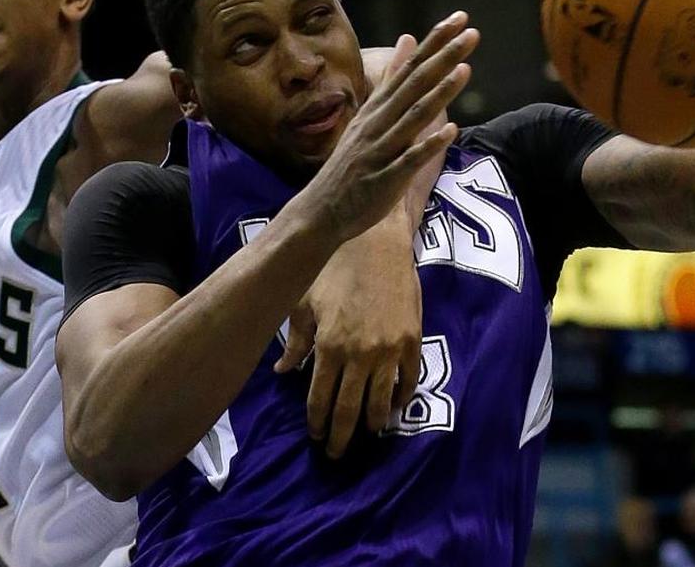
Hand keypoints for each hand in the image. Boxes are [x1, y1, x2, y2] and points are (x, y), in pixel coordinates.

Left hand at [274, 212, 422, 458]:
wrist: (377, 241)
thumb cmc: (333, 267)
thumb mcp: (304, 302)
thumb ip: (295, 342)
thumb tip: (282, 371)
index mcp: (329, 347)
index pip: (319, 399)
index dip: (316, 424)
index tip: (314, 437)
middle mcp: (359, 355)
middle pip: (349, 410)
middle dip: (341, 437)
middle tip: (336, 454)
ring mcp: (389, 351)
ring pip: (381, 402)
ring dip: (373, 424)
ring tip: (368, 436)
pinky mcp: (412, 341)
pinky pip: (408, 380)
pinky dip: (401, 398)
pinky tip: (395, 407)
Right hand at [299, 11, 478, 243]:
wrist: (321, 210)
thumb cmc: (351, 165)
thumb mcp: (369, 115)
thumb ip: (391, 79)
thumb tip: (408, 39)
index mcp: (378, 108)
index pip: (410, 67)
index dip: (435, 42)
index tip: (460, 18)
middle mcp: (379, 123)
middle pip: (415, 85)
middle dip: (443, 57)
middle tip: (471, 32)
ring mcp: (381, 150)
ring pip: (413, 117)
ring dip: (438, 93)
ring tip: (464, 70)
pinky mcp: (385, 178)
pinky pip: (409, 159)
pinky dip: (428, 144)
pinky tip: (451, 131)